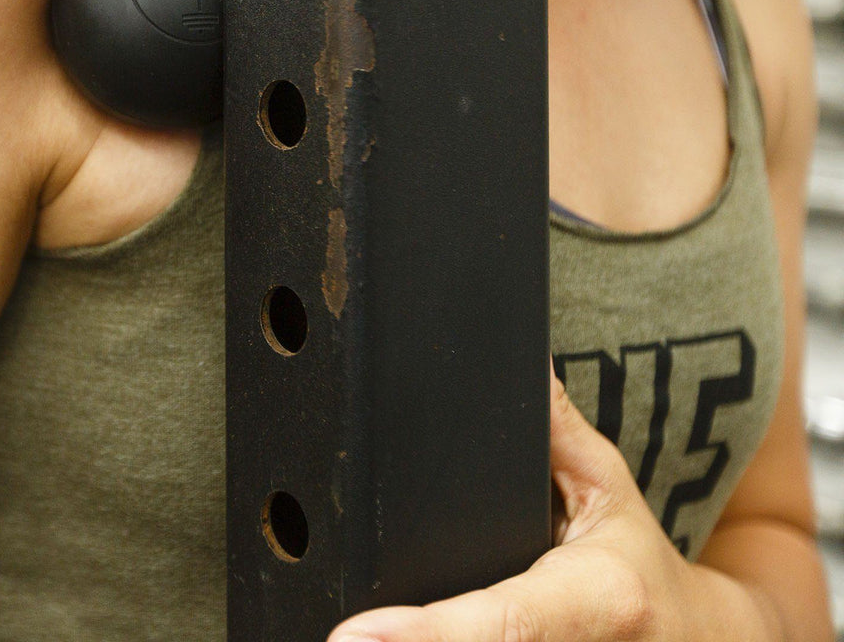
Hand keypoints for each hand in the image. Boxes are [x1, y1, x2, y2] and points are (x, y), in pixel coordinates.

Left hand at [325, 365, 765, 641]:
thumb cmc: (643, 564)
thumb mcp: (609, 487)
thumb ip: (556, 429)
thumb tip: (520, 360)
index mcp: (596, 598)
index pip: (503, 621)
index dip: (428, 636)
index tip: (352, 638)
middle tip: (331, 637)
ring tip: (362, 638)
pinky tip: (395, 640)